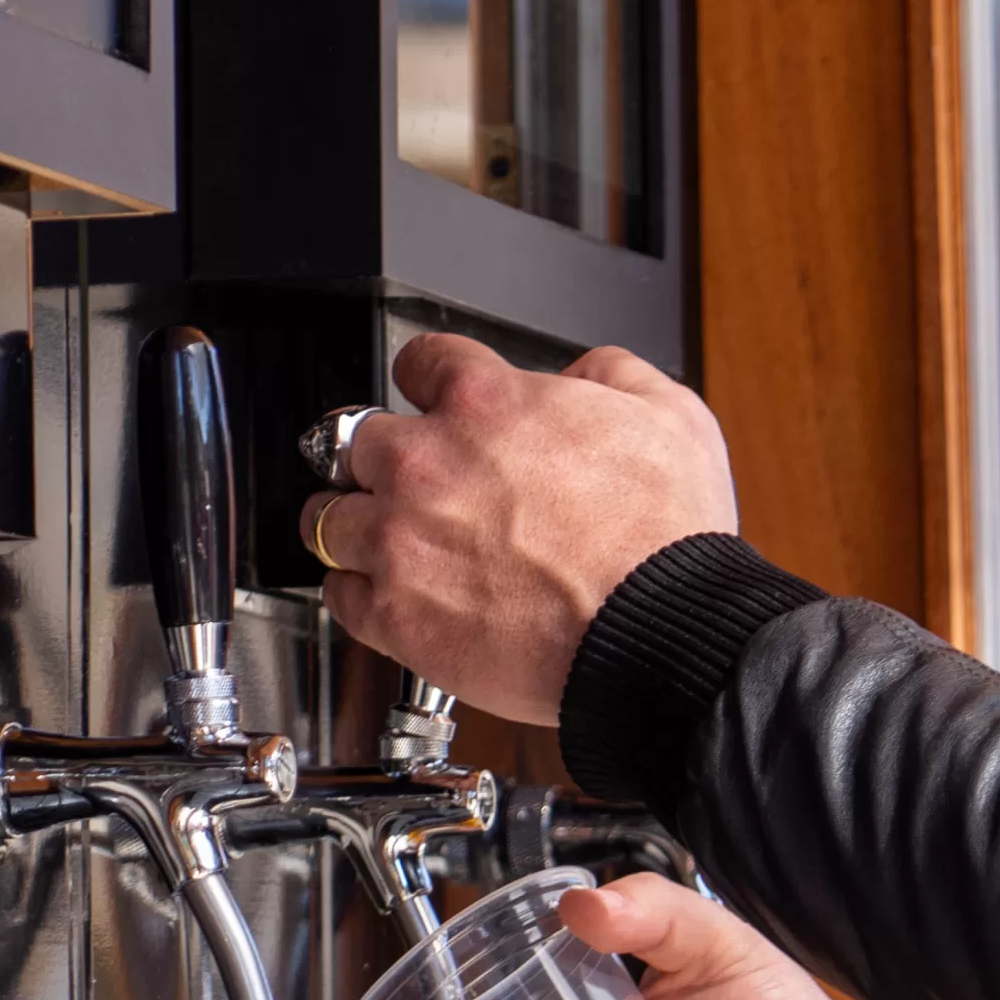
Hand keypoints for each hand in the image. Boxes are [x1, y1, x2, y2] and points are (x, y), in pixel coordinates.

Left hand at [299, 334, 737, 723]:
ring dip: (353, 525)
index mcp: (486, 402)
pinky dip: (359, 594)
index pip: (420, 362)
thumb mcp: (671, 415)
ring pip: (328, 519)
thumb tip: (583, 377)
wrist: (659, 637)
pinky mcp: (394, 616)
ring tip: (382, 542)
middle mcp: (426, 464)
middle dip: (380, 458)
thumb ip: (611, 376)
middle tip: (407, 481)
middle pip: (355, 440)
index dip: (432, 382)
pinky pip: (340, 595)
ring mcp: (401, 541)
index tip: (436, 402)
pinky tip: (387, 597)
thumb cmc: (668, 541)